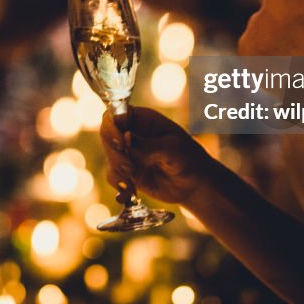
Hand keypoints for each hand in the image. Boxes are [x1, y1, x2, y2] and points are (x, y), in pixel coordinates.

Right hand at [99, 107, 214, 205]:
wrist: (196, 185)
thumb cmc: (189, 159)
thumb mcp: (172, 149)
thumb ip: (148, 145)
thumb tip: (125, 137)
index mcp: (144, 119)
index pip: (117, 114)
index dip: (112, 126)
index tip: (120, 142)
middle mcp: (133, 133)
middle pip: (108, 135)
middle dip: (114, 151)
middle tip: (129, 166)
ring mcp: (129, 152)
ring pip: (109, 156)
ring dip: (117, 168)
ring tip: (131, 178)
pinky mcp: (128, 171)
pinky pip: (113, 174)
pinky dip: (118, 183)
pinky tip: (130, 190)